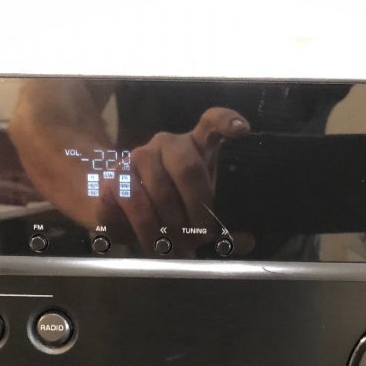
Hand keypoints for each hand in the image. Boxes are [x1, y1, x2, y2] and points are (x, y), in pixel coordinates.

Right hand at [115, 107, 250, 250]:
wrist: (118, 208)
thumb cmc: (168, 209)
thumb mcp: (199, 218)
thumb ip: (224, 231)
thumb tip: (247, 242)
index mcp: (196, 147)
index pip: (211, 122)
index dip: (226, 122)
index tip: (243, 130)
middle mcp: (169, 144)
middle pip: (189, 168)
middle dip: (198, 208)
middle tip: (201, 236)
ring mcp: (141, 155)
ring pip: (162, 190)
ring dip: (173, 223)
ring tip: (178, 243)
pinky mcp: (118, 174)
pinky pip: (136, 202)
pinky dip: (149, 229)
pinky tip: (155, 243)